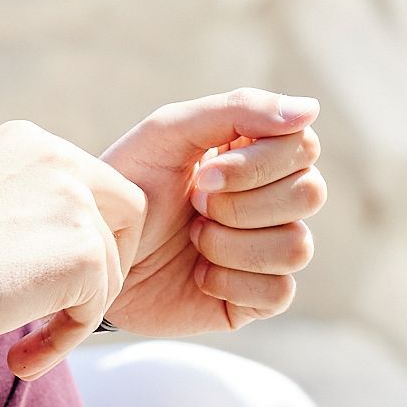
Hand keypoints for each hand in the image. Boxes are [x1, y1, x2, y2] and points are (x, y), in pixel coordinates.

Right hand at [0, 121, 141, 373]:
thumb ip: (28, 207)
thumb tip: (65, 249)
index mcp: (30, 141)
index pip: (96, 185)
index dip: (90, 232)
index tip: (51, 273)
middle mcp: (60, 158)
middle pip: (128, 215)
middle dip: (106, 264)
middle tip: (67, 305)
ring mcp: (77, 203)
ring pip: (110, 272)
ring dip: (72, 314)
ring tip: (21, 344)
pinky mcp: (87, 251)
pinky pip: (95, 311)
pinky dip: (62, 340)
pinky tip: (21, 355)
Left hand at [84, 90, 323, 351]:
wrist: (95, 251)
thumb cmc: (128, 184)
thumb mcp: (169, 133)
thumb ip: (237, 110)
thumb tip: (311, 108)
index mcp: (253, 153)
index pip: (302, 146)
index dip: (257, 163)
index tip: (203, 172)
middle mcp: (270, 199)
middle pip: (309, 194)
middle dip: (240, 203)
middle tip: (193, 204)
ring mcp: (267, 249)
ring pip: (297, 246)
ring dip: (230, 242)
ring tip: (191, 239)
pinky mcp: (257, 297)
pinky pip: (279, 291)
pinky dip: (229, 280)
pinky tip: (198, 274)